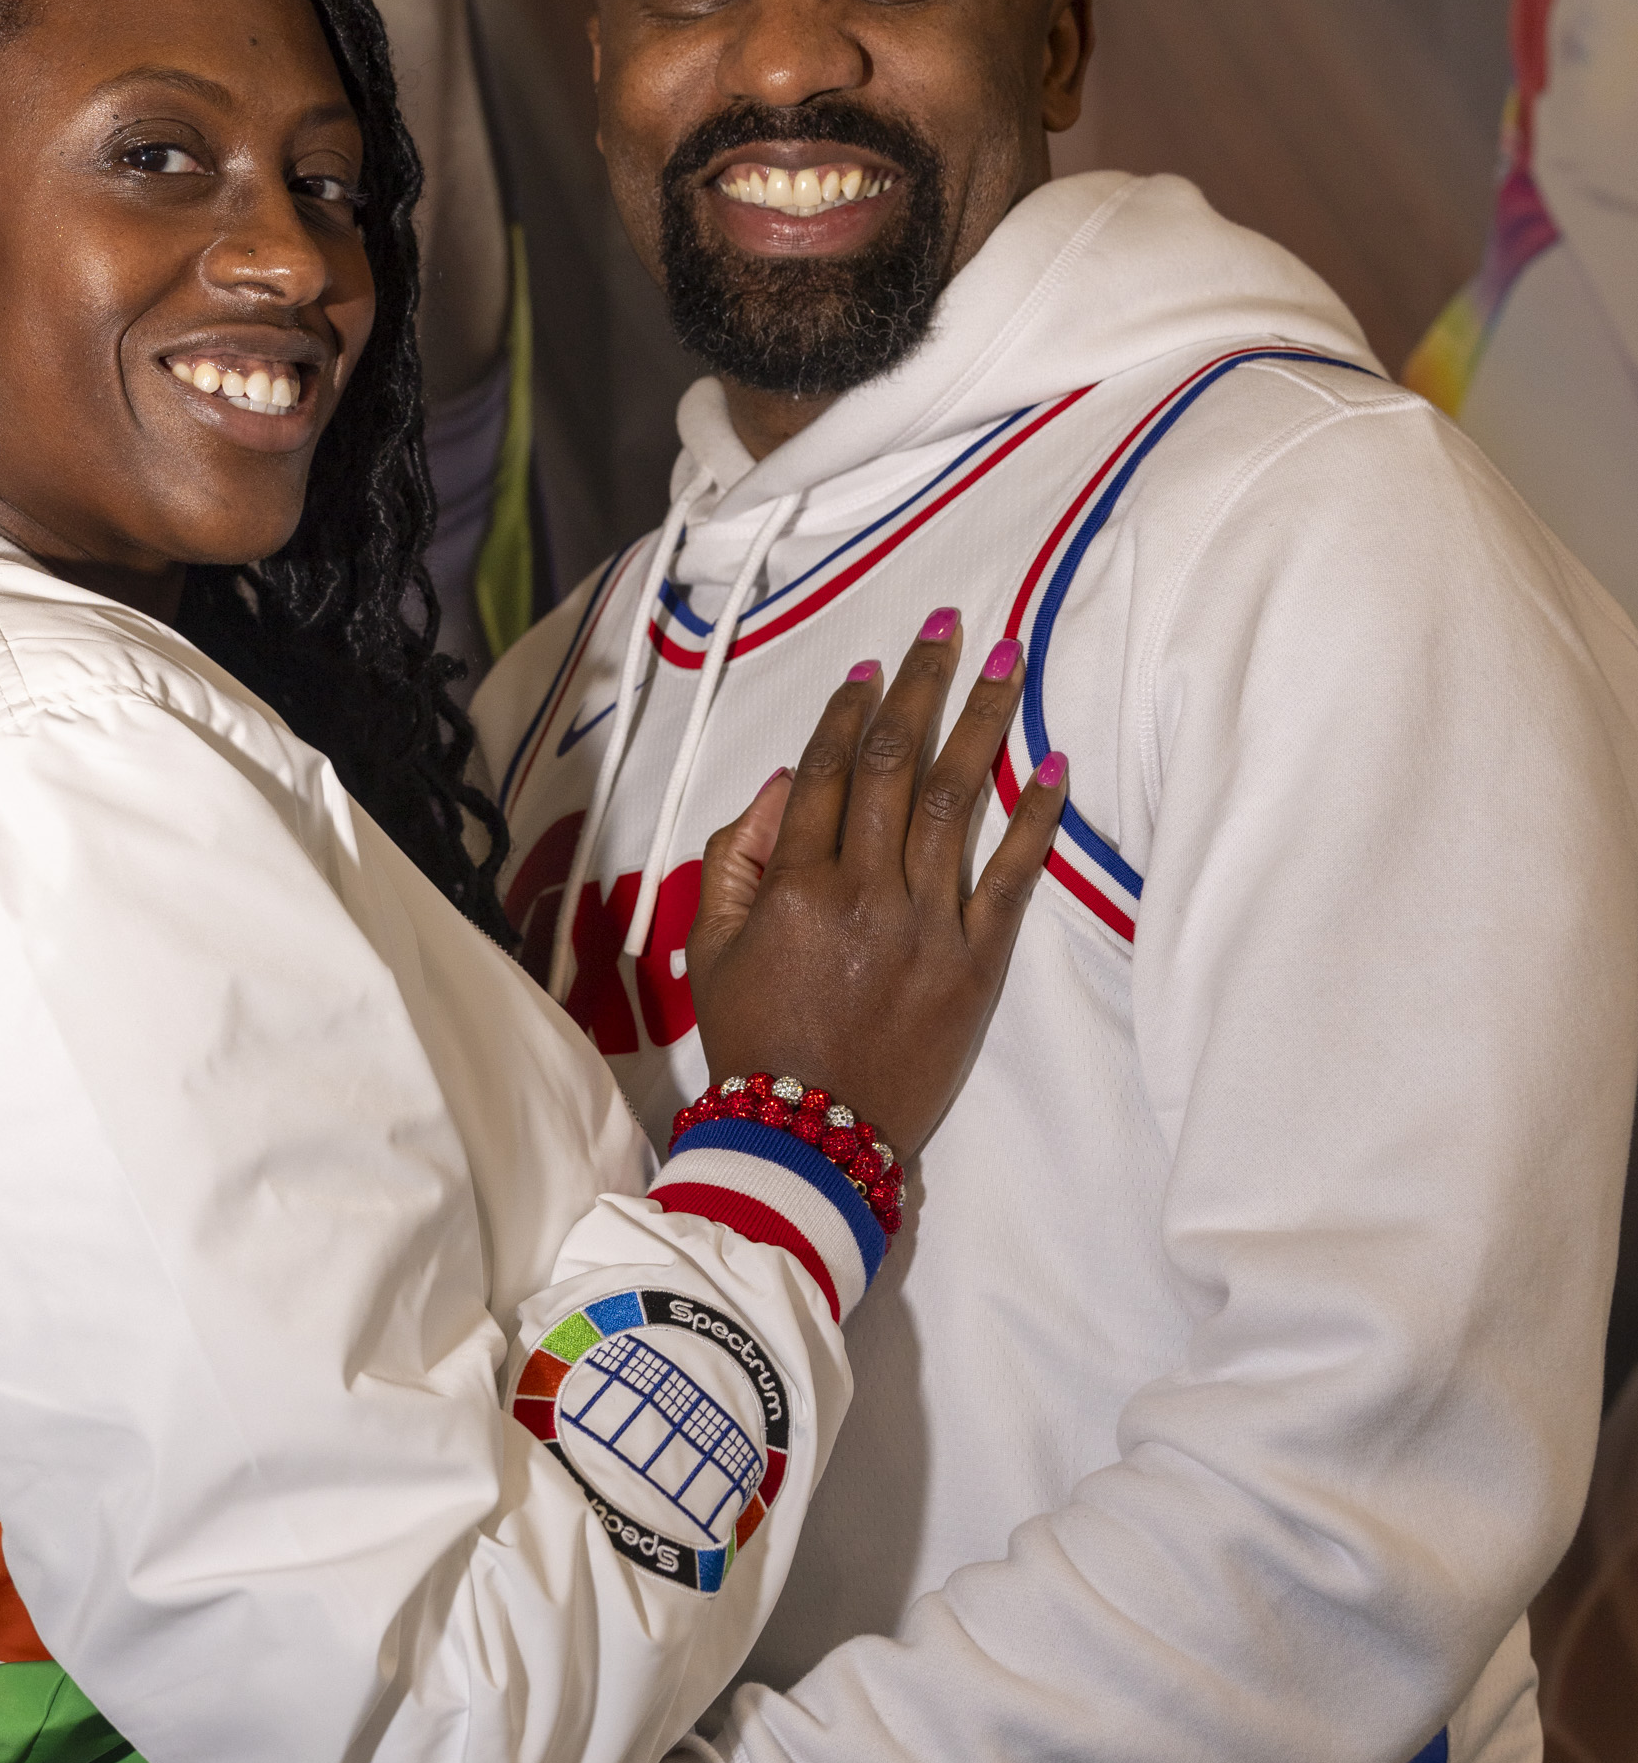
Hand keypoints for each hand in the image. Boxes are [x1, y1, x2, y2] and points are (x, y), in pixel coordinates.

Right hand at [689, 620, 1063, 1154]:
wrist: (810, 1135)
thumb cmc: (755, 1039)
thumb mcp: (708, 948)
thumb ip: (734, 858)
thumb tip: (780, 781)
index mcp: (793, 886)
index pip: (823, 771)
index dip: (848, 711)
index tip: (874, 667)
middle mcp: (862, 892)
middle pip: (893, 763)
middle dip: (922, 686)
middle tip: (949, 627)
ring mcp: (924, 926)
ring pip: (957, 799)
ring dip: (985, 721)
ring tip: (1008, 660)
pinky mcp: (975, 963)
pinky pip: (1011, 877)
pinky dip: (1035, 818)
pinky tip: (1055, 765)